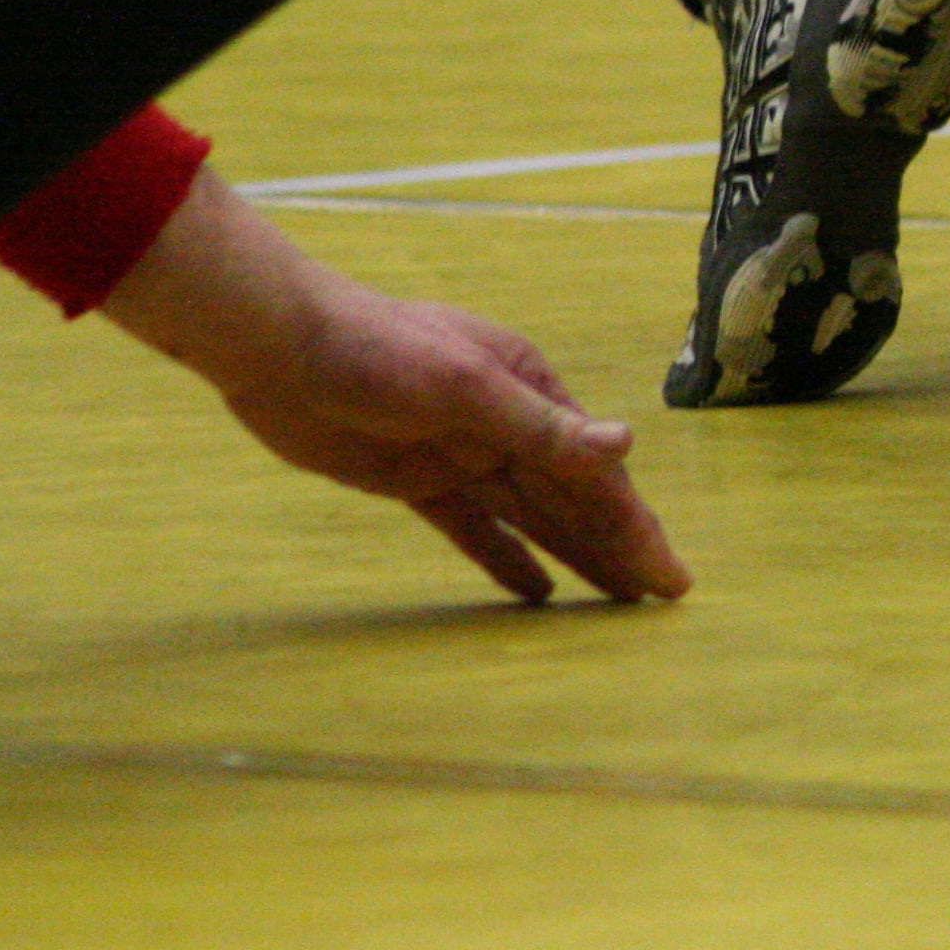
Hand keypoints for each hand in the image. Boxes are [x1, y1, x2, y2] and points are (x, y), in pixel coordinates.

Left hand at [104, 171, 689, 603]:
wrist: (278, 348)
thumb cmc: (378, 350)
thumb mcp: (465, 387)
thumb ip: (540, 427)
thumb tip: (626, 444)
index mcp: (530, 387)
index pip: (596, 472)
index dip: (637, 525)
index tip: (671, 576)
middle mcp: (506, 421)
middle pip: (574, 498)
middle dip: (621, 545)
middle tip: (664, 597)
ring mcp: (462, 453)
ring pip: (533, 516)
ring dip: (576, 554)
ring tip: (617, 601)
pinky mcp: (417, 481)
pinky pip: (474, 528)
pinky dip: (505, 558)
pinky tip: (535, 591)